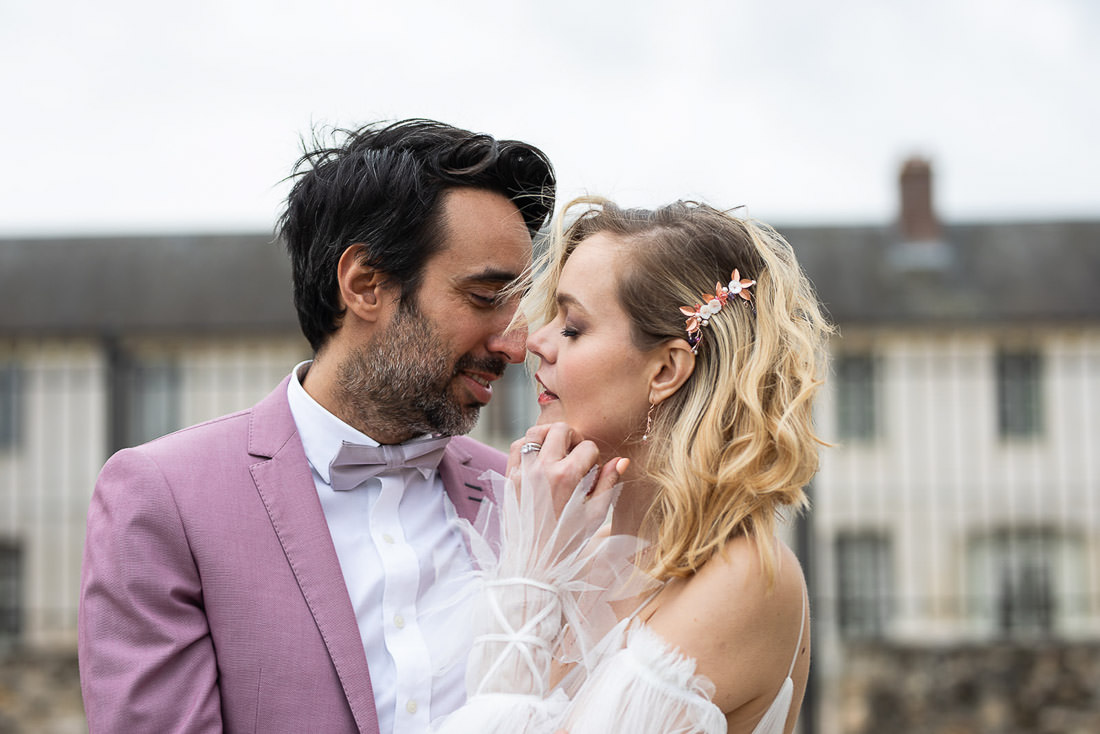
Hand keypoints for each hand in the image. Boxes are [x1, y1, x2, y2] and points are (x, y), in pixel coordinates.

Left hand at [503, 423, 628, 564]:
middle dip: (574, 438)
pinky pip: (516, 446)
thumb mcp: (595, 515)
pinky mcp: (509, 477)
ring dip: (549, 436)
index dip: (595, 458)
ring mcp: (523, 472)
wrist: (533, 561)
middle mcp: (543, 469)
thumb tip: (620, 460)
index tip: (592, 472)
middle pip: (561, 430)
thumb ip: (608, 484)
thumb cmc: (568, 541)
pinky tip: (539, 456)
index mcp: (568, 477)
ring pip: (536, 432)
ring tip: (558, 450)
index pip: (588, 447)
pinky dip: (528, 444)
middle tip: (576, 455)